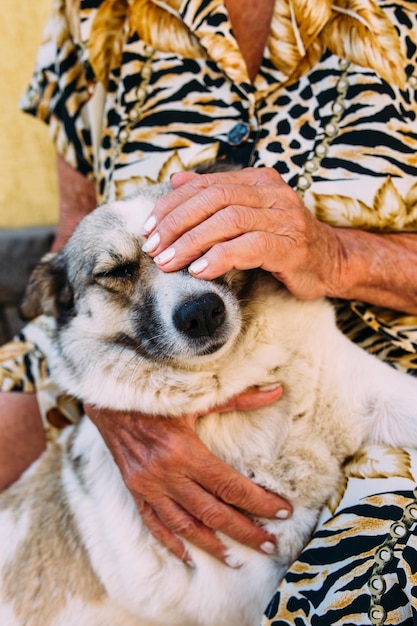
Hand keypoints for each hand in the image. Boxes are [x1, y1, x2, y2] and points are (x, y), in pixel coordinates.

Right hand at [85, 384, 290, 566]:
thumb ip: (238, 398)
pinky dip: (172, 542)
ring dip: (213, 545)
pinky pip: (154, 523)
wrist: (109, 396)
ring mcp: (148, 485)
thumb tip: (276, 391)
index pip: (230, 485)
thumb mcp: (197, 396)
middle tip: (270, 545)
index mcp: (184, 450)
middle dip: (245, 531)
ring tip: (237, 559)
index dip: (259, 501)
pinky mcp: (135, 490)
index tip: (282, 511)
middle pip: (213, 512)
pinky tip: (189, 556)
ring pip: (185, 525)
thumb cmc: (157, 394)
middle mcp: (166, 473)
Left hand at [141, 167, 341, 299]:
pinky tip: (200, 271)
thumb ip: (214, 196)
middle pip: (213, 199)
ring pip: (229, 221)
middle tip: (154, 248)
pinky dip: (220, 257)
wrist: (329, 261)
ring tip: (169, 262)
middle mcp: (271, 193)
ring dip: (192, 243)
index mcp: (258, 180)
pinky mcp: (291, 246)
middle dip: (177, 224)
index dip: (172, 205)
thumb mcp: (246, 214)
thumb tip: (176, 180)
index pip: (206, 185)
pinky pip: (250, 247)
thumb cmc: (281, 240)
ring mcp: (284, 218)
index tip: (148, 228)